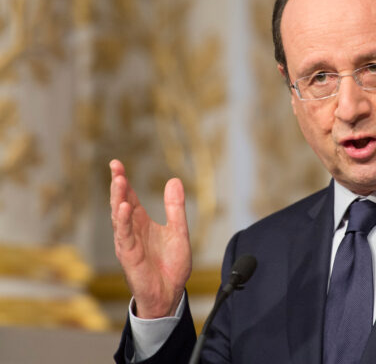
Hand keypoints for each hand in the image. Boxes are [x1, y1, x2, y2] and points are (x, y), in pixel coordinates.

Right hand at [110, 159, 191, 318]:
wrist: (171, 293)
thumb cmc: (171, 265)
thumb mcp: (178, 231)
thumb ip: (175, 207)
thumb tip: (174, 180)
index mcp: (142, 222)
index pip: (130, 197)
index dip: (123, 181)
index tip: (117, 163)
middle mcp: (131, 230)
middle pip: (121, 203)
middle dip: (117, 185)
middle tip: (115, 166)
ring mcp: (128, 243)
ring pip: (119, 217)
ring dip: (118, 199)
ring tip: (119, 180)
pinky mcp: (129, 256)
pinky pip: (124, 236)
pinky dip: (123, 221)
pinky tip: (124, 207)